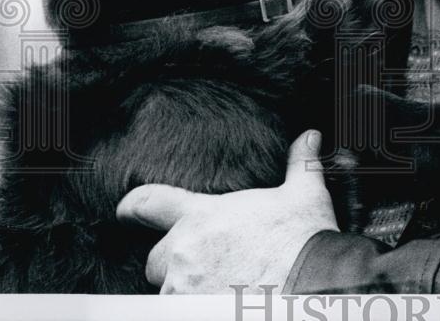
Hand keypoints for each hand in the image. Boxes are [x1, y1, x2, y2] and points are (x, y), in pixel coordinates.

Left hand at [115, 129, 337, 293]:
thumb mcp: (306, 194)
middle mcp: (185, 252)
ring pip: (168, 292)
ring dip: (187, 291)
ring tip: (220, 289)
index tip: (126, 210)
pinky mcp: (191, 313)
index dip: (133, 205)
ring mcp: (184, 289)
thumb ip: (301, 164)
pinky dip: (195, 308)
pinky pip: (179, 311)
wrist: (313, 284)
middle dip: (174, 262)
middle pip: (156, 259)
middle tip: (208, 265)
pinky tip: (224, 303)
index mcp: (203, 216)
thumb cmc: (305, 239)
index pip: (149, 202)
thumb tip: (310, 137)